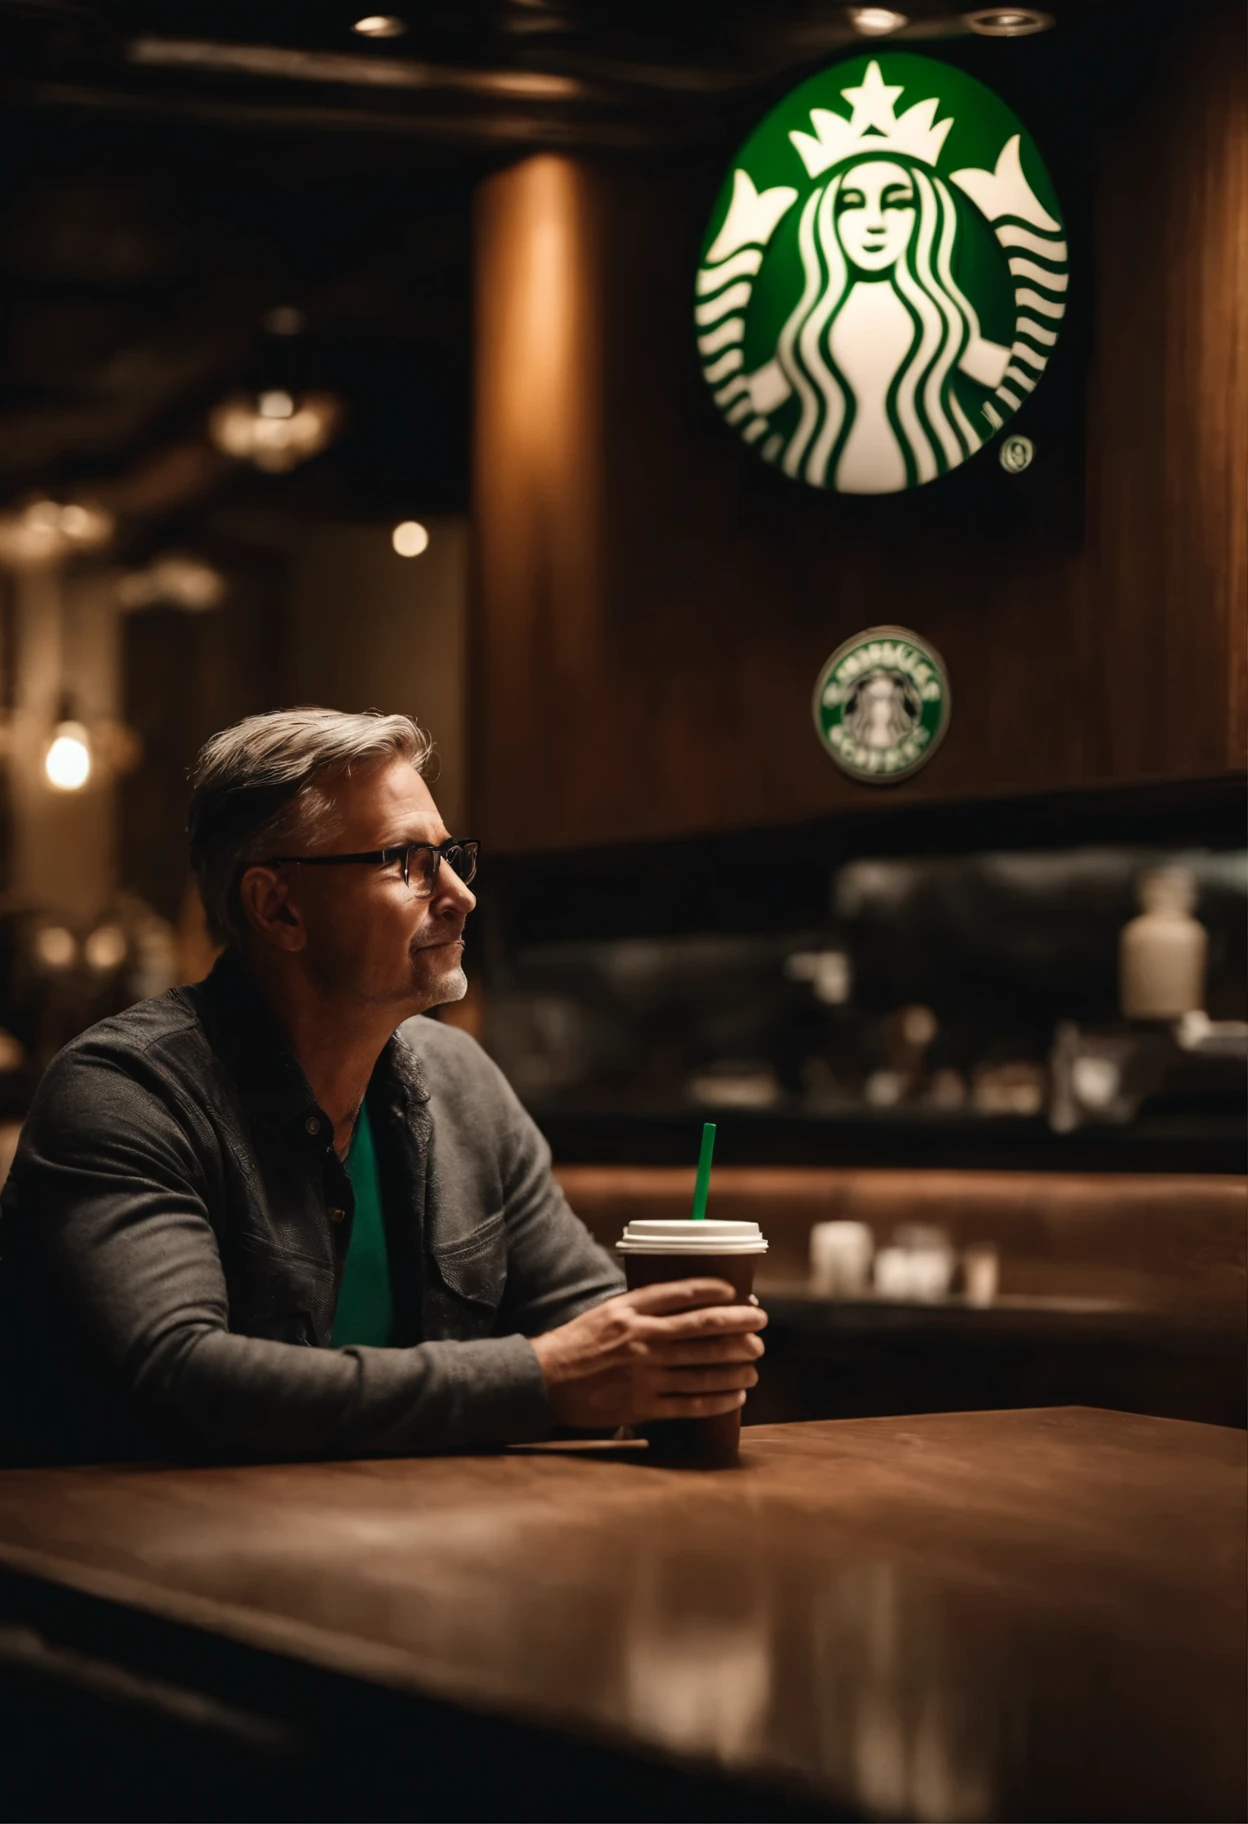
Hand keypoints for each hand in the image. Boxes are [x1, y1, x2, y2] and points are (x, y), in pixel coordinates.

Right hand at [530, 1279, 766, 1430]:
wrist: (545, 1381)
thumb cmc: (579, 1343)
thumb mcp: (608, 1312)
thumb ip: (645, 1307)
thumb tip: (689, 1304)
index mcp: (631, 1310)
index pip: (684, 1294)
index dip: (716, 1292)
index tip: (738, 1293)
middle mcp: (642, 1339)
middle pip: (704, 1329)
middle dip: (740, 1326)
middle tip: (760, 1325)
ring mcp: (644, 1374)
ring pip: (704, 1368)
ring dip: (737, 1364)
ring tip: (755, 1362)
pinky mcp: (643, 1405)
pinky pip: (692, 1403)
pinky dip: (720, 1398)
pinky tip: (737, 1394)